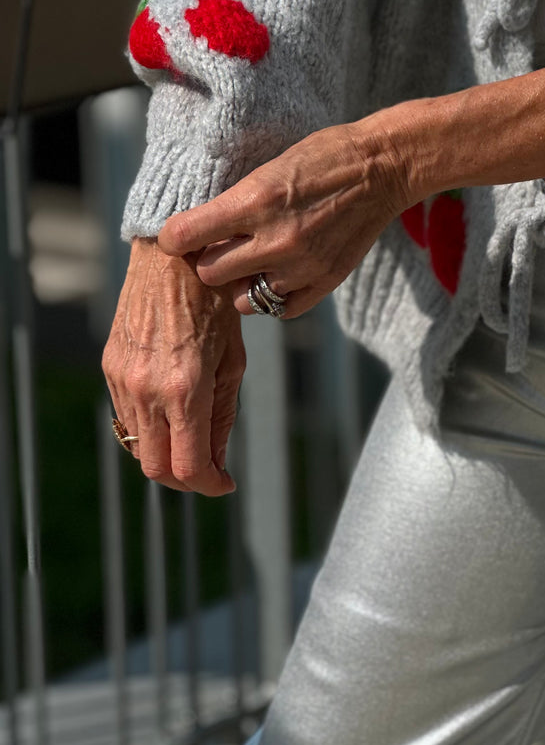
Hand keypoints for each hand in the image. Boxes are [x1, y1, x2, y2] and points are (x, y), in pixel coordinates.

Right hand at [102, 237, 243, 493]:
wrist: (172, 259)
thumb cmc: (215, 303)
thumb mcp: (233, 360)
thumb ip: (223, 415)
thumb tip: (218, 462)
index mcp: (185, 388)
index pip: (188, 466)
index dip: (209, 485)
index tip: (225, 484)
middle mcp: (148, 389)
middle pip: (156, 467)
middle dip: (185, 479)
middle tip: (209, 471)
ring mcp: (123, 379)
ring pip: (138, 445)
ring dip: (166, 453)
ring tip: (194, 440)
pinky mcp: (110, 368)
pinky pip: (126, 416)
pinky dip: (149, 426)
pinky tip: (171, 411)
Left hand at [156, 119, 410, 315]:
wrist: (381, 167)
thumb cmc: (322, 156)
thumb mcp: (268, 167)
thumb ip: (234, 203)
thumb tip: (195, 230)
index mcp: (255, 200)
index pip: (184, 236)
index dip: (174, 238)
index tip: (178, 236)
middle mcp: (276, 238)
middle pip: (209, 273)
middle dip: (209, 260)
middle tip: (221, 247)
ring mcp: (303, 265)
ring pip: (243, 300)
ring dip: (243, 283)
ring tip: (256, 261)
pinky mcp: (325, 282)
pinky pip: (279, 310)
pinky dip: (275, 296)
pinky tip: (280, 273)